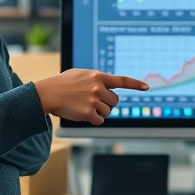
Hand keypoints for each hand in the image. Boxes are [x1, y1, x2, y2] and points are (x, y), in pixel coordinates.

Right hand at [34, 69, 148, 124]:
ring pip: (108, 112)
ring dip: (99, 112)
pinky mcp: (88, 113)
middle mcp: (98, 87)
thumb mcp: (81, 74)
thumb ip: (96, 78)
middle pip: (115, 101)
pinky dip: (94, 120)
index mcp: (98, 76)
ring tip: (85, 106)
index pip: (121, 80)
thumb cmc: (63, 83)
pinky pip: (100, 120)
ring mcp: (93, 100)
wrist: (48, 93)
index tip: (147, 87)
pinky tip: (83, 114)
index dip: (135, 84)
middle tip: (93, 101)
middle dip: (107, 103)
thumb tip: (109, 84)